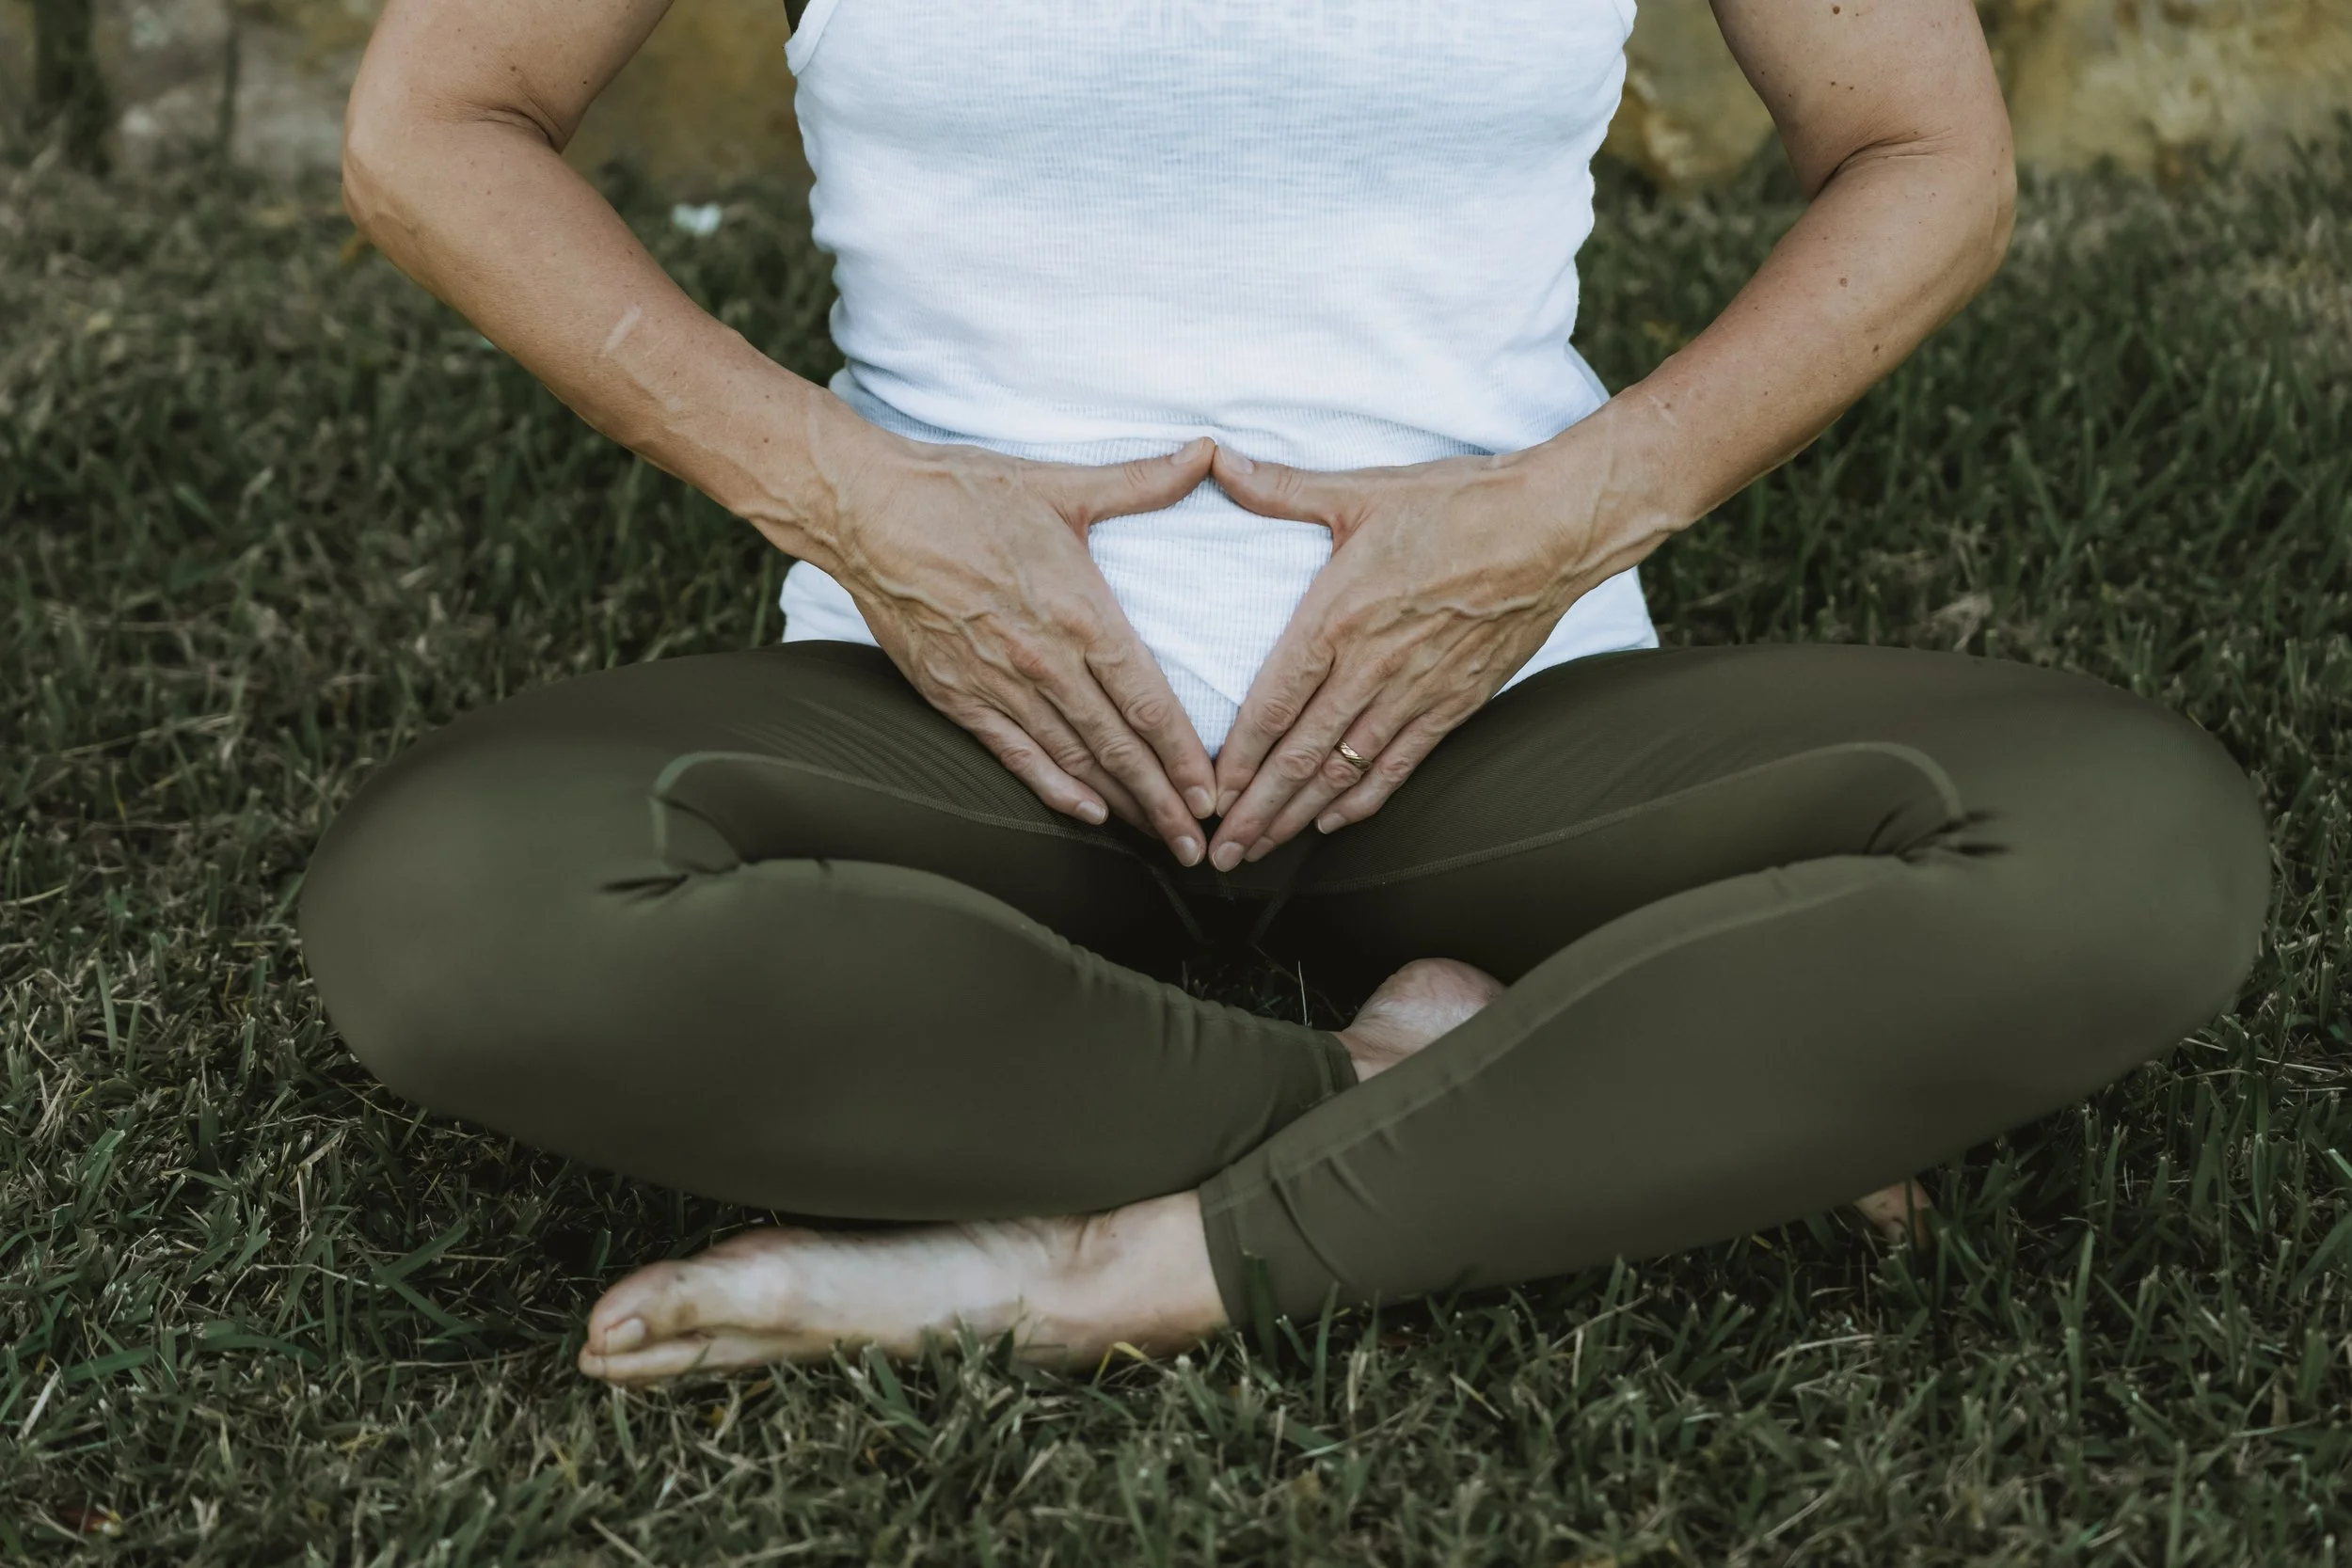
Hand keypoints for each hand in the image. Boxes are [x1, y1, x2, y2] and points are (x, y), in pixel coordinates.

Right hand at [823, 428, 1220, 863]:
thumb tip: (1206, 453)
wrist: (866, 511)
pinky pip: (1016, 755)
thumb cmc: (964, 492)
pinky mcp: (957, 696)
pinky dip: (1055, 789)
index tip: (1215, 794)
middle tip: (1199, 845)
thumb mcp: (1060, 484)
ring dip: (1121, 804)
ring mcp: (997, 684)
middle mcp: (1043, 659)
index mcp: (1080, 611)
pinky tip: (1088, 813)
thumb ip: (1141, 482)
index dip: (1184, 755)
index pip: (1147, 700)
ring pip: (1074, 759)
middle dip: (1164, 800)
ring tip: (1158, 838)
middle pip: (1118, 745)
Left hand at [1204, 439, 1663, 870]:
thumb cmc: (1458, 503)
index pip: (1274, 702)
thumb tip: (1216, 460)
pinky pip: (1399, 765)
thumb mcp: (1363, 489)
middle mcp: (1372, 665)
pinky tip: (1332, 823)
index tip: (1208, 793)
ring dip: (1298, 816)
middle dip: (1256, 811)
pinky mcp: (1454, 703)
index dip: (1238, 756)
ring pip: (1344, 771)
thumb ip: (1282, 489)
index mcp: (1339, 615)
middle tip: (1220, 853)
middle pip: (1301, 754)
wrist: (1553, 528)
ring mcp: (1416, 691)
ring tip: (1261, 852)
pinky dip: (1363, 800)